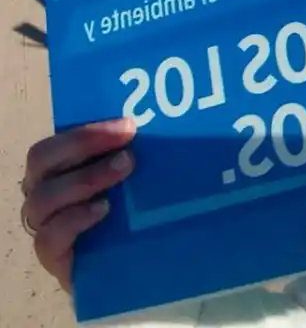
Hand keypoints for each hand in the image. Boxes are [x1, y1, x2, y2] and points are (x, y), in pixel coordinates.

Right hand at [21, 118, 135, 292]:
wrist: (147, 264)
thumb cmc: (144, 212)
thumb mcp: (146, 179)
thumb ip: (147, 154)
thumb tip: (180, 125)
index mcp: (63, 167)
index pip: (57, 141)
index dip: (86, 130)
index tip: (128, 124)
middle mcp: (48, 192)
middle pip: (41, 160)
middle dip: (82, 143)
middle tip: (128, 141)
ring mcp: (48, 225)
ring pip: (42, 198)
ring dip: (84, 178)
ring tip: (124, 169)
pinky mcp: (55, 258)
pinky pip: (48, 239)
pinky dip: (74, 220)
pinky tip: (103, 210)